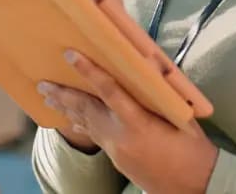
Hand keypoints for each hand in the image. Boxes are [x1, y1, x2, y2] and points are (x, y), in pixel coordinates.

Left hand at [39, 51, 217, 193]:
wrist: (193, 186)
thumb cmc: (192, 147)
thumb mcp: (181, 116)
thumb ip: (160, 90)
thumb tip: (146, 61)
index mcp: (139, 123)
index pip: (109, 91)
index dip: (89, 71)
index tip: (71, 55)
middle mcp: (121, 137)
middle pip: (86, 110)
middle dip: (63, 95)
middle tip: (42, 83)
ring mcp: (115, 150)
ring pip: (85, 124)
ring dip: (65, 109)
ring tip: (46, 97)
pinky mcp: (116, 158)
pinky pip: (93, 136)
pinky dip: (79, 124)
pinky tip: (68, 118)